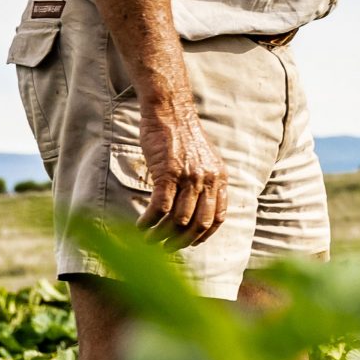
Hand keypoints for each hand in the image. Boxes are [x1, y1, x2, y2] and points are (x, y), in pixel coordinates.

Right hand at [139, 98, 228, 245]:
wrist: (169, 111)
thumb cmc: (182, 135)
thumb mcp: (205, 158)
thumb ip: (206, 180)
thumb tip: (199, 204)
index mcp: (219, 177)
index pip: (218, 217)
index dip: (204, 235)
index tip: (191, 243)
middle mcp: (208, 179)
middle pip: (198, 223)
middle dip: (182, 242)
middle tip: (166, 248)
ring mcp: (188, 177)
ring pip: (178, 219)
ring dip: (161, 235)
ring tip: (149, 241)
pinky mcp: (167, 173)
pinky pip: (159, 208)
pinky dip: (148, 222)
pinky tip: (140, 227)